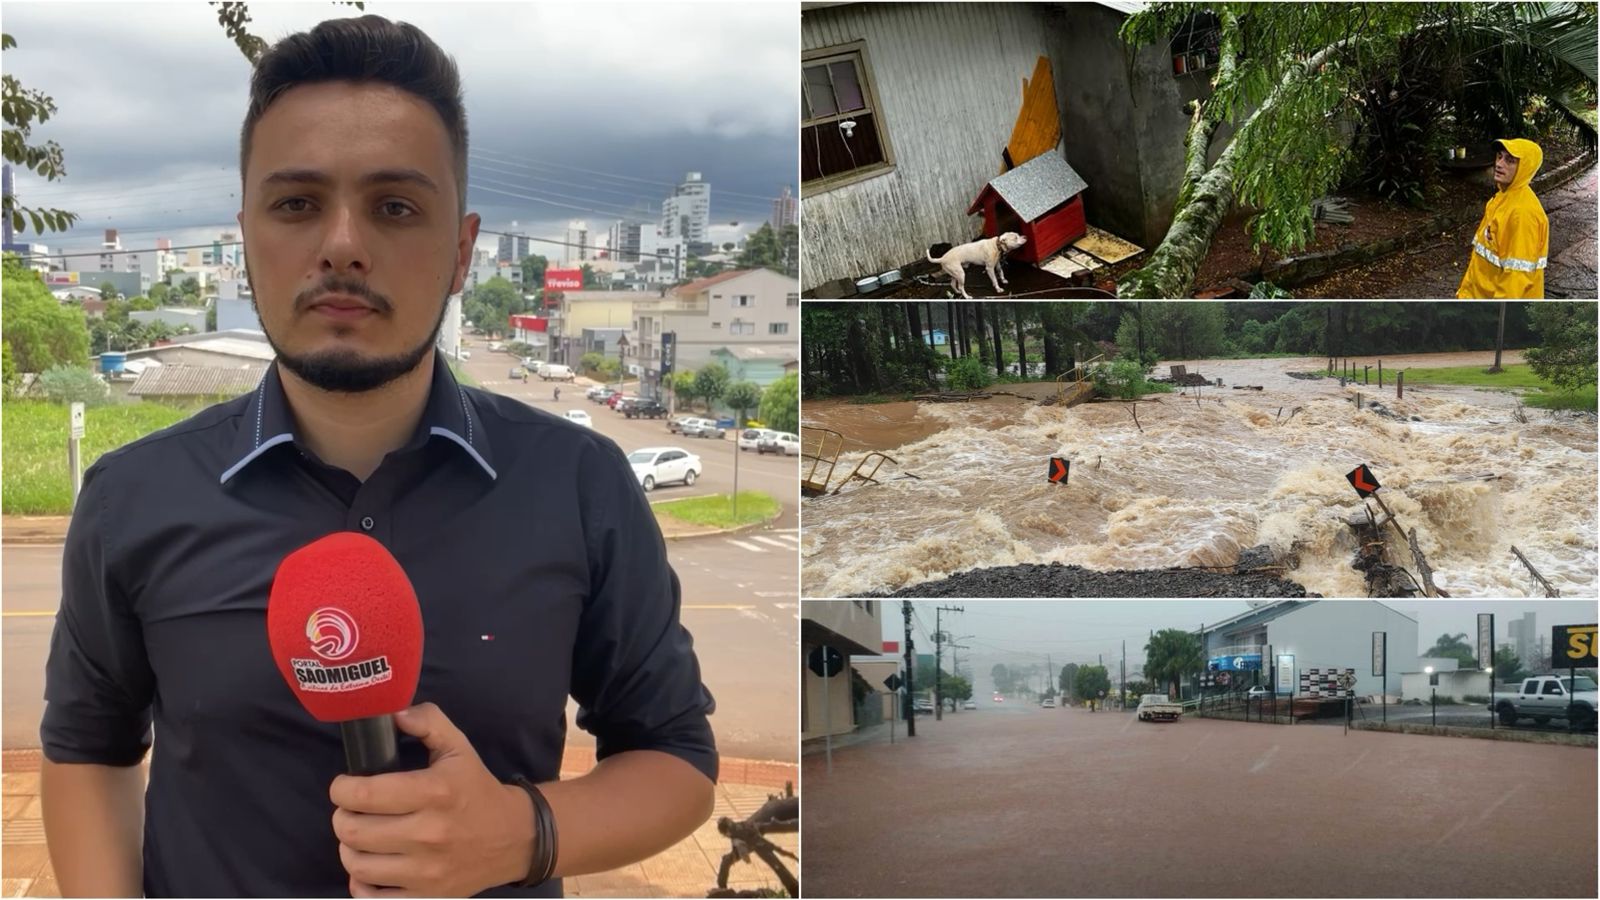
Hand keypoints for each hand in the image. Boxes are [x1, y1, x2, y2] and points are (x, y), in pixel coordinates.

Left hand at [330, 703, 534, 896]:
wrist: (515, 837)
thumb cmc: (478, 789)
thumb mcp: (459, 747)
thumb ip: (428, 722)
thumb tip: (392, 713)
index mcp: (435, 791)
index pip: (364, 794)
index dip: (342, 788)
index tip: (344, 785)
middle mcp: (429, 833)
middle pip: (353, 830)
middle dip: (342, 816)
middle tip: (351, 810)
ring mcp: (427, 870)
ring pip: (357, 864)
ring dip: (349, 848)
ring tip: (360, 836)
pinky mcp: (427, 896)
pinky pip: (372, 897)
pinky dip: (361, 883)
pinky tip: (371, 866)